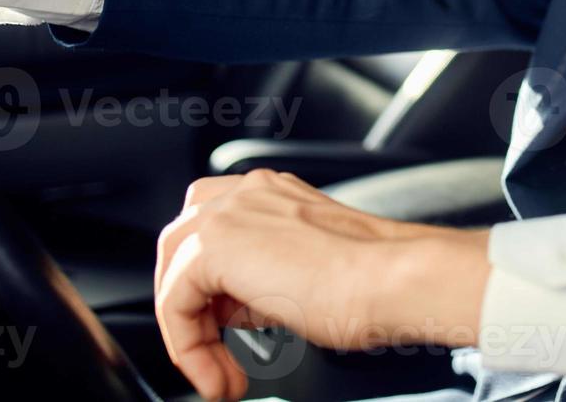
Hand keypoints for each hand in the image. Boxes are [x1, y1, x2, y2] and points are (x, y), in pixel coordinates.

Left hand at [155, 169, 491, 400]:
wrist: (393, 279)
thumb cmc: (374, 281)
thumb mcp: (307, 271)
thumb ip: (266, 274)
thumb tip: (237, 307)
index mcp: (274, 193)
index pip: (213, 229)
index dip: (211, 287)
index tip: (227, 334)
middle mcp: (250, 193)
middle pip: (181, 241)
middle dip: (190, 301)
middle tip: (213, 350)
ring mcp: (232, 211)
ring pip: (172, 269)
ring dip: (188, 328)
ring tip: (217, 370)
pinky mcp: (217, 243)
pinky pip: (174, 299)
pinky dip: (187, 344)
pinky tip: (217, 372)